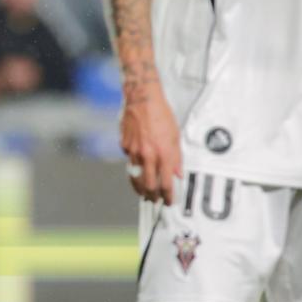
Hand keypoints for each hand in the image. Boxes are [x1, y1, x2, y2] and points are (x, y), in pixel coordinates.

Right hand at [119, 79, 180, 203]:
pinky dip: (134, 165)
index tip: (169, 201)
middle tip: (154, 200)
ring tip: (143, 193)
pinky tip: (138, 163)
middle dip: (152, 196)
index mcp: (163, 153)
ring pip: (135, 177)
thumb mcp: (175, 136)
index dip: (168, 196)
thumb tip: (177, 174)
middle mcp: (148, 155)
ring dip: (139, 188)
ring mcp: (133, 151)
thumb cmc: (161, 115)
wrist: (142, 99)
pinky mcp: (124, 146)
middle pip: (148, 185)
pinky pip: (129, 160)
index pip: (166, 183)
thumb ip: (176, 157)